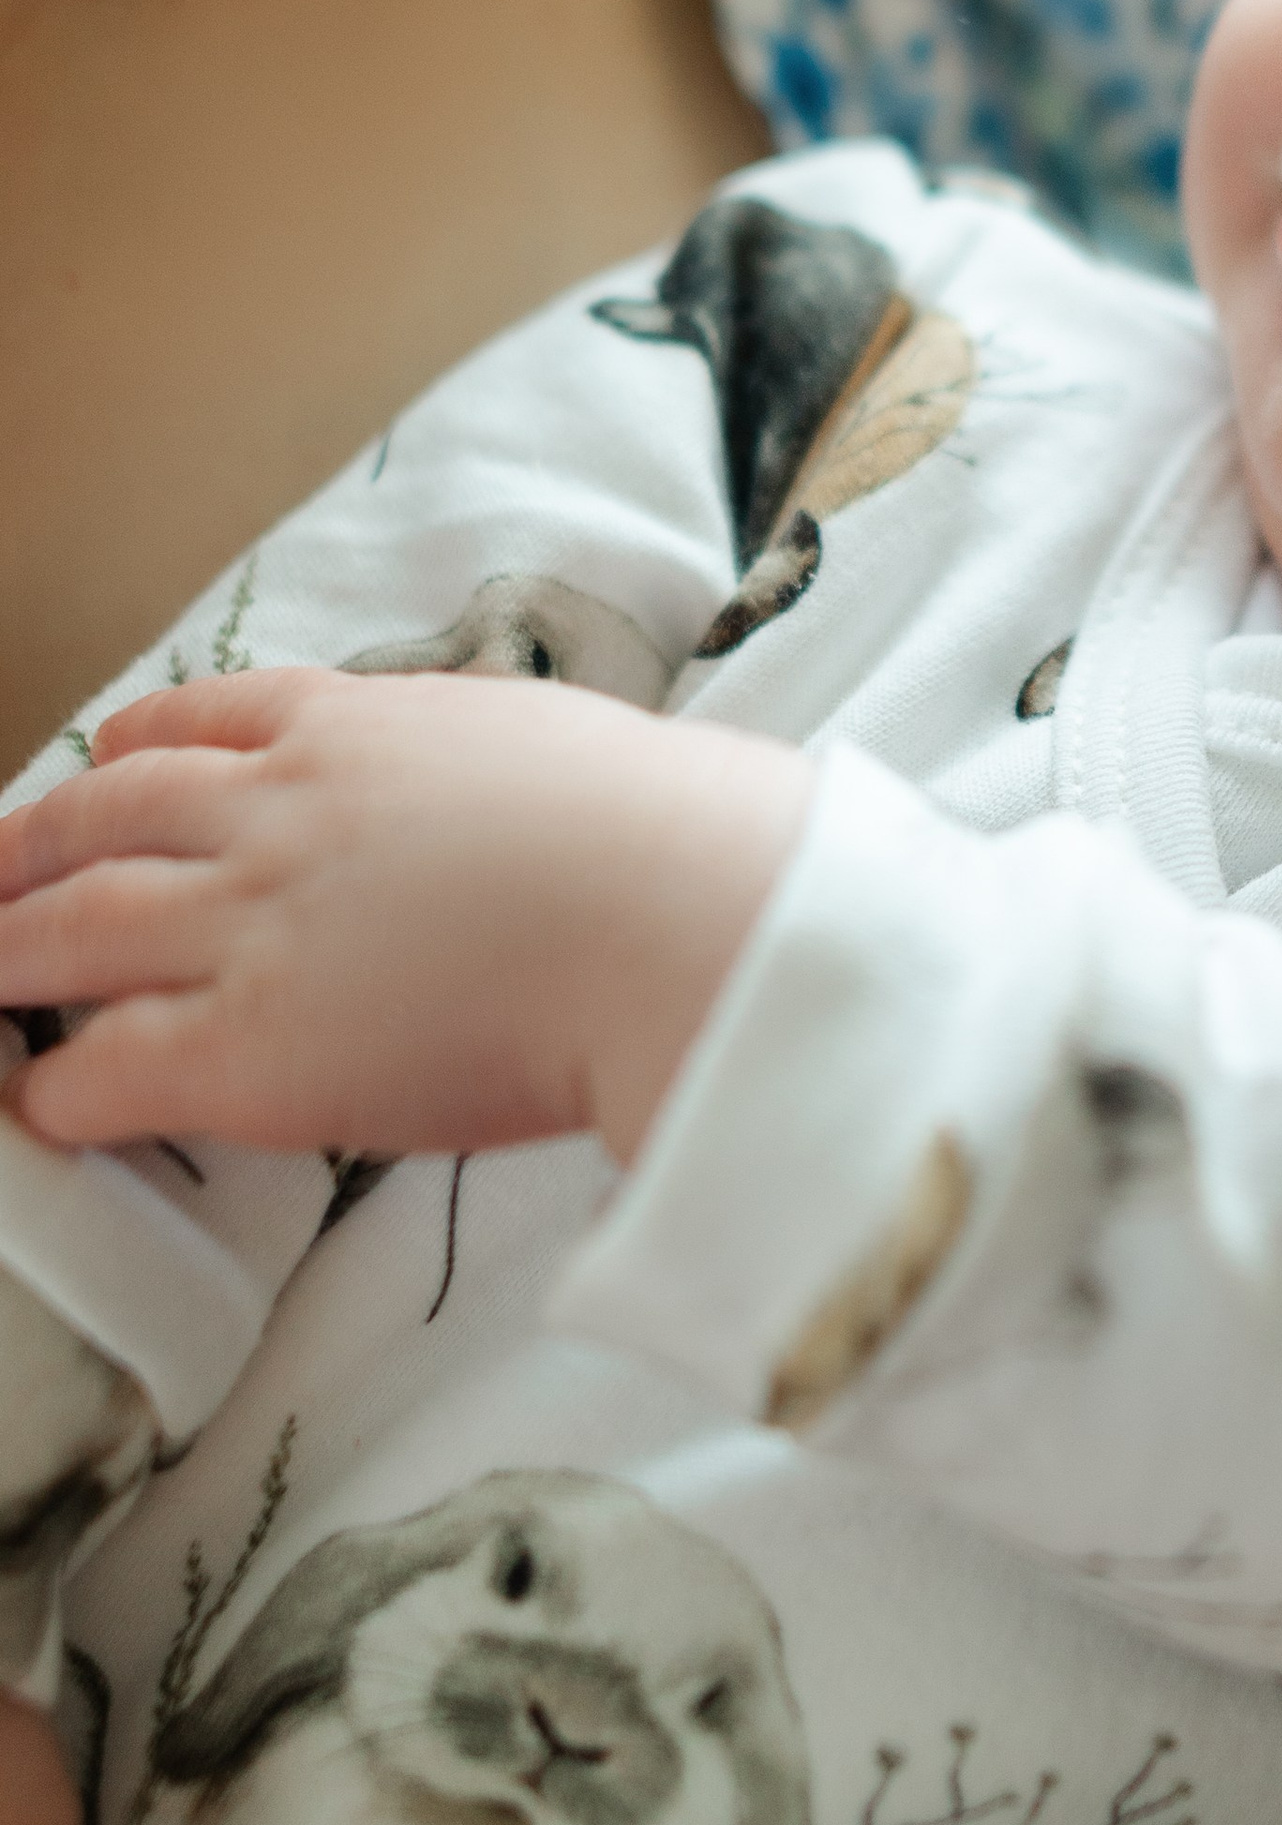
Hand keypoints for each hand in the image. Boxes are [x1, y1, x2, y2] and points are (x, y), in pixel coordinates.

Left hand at [0, 669, 813, 1168]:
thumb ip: (489, 767)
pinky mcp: (242, 1045)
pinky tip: (40, 1105)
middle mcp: (277, 809)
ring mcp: (248, 922)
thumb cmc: (668, 838)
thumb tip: (531, 796)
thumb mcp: (553, 744)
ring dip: (6, 953)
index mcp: (357, 727)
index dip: (132, 746)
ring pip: (69, 928)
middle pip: (104, 814)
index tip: (105, 758)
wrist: (672, 913)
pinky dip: (54, 1087)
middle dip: (31, 844)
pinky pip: (101, 1067)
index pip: (204, 720)